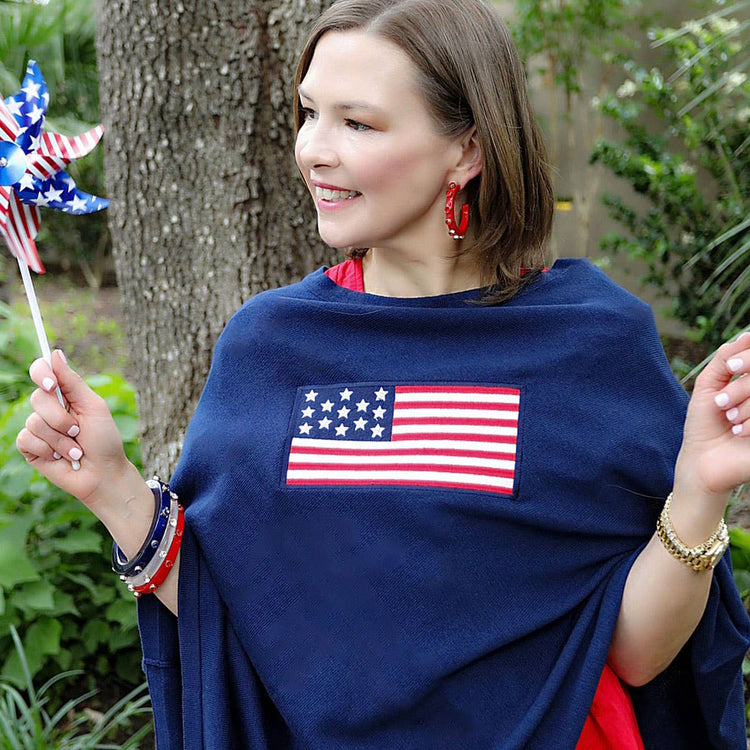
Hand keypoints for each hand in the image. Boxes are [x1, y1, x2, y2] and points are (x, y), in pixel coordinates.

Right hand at [16, 350, 133, 512]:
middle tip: (78, 430)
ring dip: (60, 440)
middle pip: (38, 398)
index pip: (42, 372)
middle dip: (61, 418)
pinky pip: (27, 439)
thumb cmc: (104, 440)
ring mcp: (38, 428)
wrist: (103, 474)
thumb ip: (73, 382)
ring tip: (76, 450)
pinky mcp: (30, 447)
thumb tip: (55, 353)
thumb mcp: (94, 407)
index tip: (52, 385)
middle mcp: (49, 409)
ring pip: (34, 422)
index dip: (42, 374)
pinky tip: (61, 458)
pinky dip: (49, 450)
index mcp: (65, 395)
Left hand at [674, 332, 749, 505]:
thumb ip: (726, 359)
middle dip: (743, 386)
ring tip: (731, 421)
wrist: (703, 462)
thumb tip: (747, 335)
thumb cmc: (705, 424)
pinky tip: (741, 433)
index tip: (731, 365)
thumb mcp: (709, 387)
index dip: (749, 356)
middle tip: (721, 403)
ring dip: (745, 404)